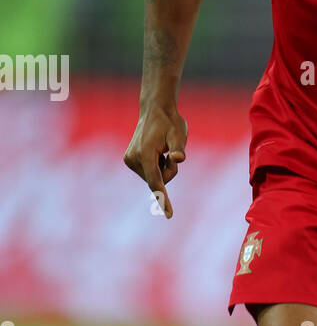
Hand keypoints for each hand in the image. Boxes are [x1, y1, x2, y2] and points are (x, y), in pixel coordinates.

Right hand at [123, 103, 187, 218]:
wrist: (155, 111)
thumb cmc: (170, 122)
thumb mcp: (179, 134)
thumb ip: (179, 148)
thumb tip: (179, 159)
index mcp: (145, 154)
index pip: (156, 183)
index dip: (163, 199)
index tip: (169, 214)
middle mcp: (134, 159)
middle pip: (159, 181)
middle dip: (168, 171)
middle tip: (170, 152)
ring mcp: (129, 160)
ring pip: (154, 178)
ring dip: (162, 168)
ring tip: (162, 150)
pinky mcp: (129, 160)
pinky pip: (149, 173)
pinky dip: (156, 166)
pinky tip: (156, 151)